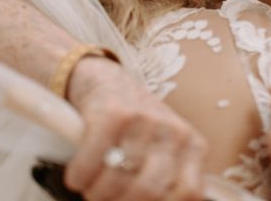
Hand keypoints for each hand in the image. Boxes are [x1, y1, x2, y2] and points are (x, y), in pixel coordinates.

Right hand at [64, 57, 207, 200]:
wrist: (108, 81)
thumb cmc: (137, 127)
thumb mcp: (164, 151)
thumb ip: (166, 181)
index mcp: (192, 146)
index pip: (189, 192)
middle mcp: (173, 131)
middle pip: (149, 190)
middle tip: (106, 199)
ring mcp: (145, 120)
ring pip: (118, 180)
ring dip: (96, 193)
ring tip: (92, 188)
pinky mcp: (114, 113)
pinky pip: (91, 163)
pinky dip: (79, 177)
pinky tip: (78, 176)